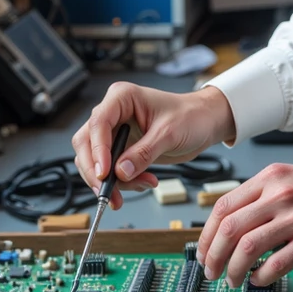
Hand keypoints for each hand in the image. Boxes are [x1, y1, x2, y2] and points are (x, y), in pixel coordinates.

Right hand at [71, 83, 234, 210]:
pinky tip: (144, 182)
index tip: (105, 173)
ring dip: (112, 181)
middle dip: (96, 172)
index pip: (98, 124)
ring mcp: (115, 132)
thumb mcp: (169, 133)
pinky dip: (123, 182)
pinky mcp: (122, 148)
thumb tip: (120, 172)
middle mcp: (113, 113)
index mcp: (121, 98)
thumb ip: (144, 153)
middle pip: (87, 144)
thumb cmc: (191, 116)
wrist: (205, 122)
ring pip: (95, 161)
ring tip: (141, 186)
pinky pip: (111, 170)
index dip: (97, 150)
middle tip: (109, 193)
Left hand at [195, 155, 292, 286]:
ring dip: (234, 269)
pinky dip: (261, 277)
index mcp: (271, 178)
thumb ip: (265, 195)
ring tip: (233, 280)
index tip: (204, 250)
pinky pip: (276, 263)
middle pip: (230, 228)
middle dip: (213, 255)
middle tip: (211, 271)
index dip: (207, 234)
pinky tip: (260, 280)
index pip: (224, 206)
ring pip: (248, 247)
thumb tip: (236, 222)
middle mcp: (280, 195)